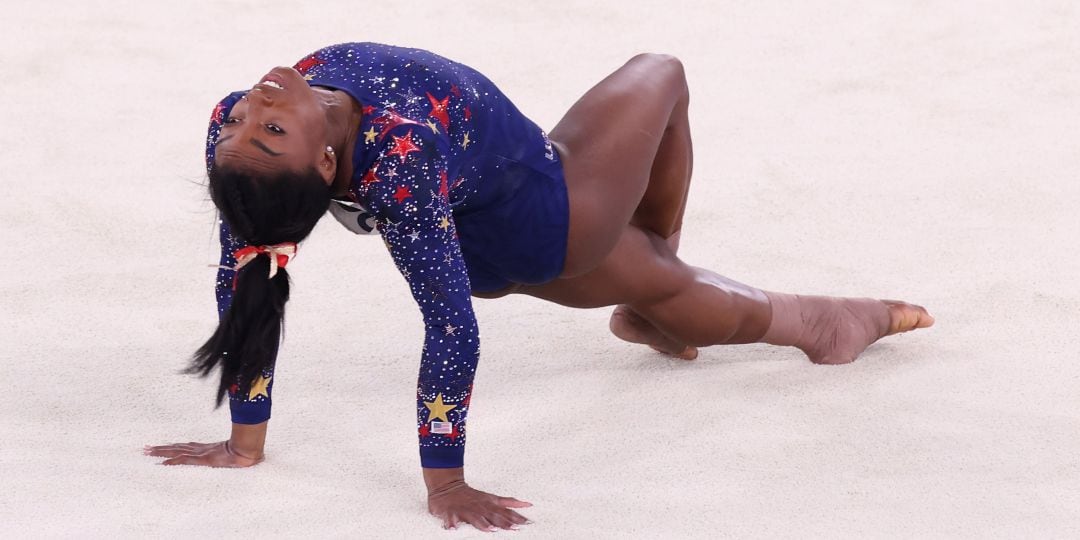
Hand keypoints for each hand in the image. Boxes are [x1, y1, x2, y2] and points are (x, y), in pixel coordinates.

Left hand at [143, 440, 262, 466]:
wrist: (248, 450)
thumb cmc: (245, 453)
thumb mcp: (235, 455)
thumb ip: (232, 455)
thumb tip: (238, 458)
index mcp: (206, 449)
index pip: (185, 447)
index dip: (173, 446)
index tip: (161, 446)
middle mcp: (200, 450)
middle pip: (176, 447)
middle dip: (160, 448)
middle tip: (144, 448)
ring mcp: (200, 454)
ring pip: (176, 451)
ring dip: (161, 452)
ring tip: (146, 452)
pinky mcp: (202, 459)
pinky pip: (183, 460)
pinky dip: (172, 461)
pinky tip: (161, 463)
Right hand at [427, 480, 532, 530]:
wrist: (448, 487)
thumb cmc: (472, 496)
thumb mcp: (492, 498)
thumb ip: (509, 503)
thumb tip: (528, 504)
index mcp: (489, 504)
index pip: (506, 511)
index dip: (516, 517)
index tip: (527, 522)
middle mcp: (479, 507)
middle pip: (493, 516)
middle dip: (504, 522)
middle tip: (513, 529)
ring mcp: (466, 510)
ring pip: (475, 518)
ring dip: (483, 524)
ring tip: (490, 529)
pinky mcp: (451, 513)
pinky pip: (450, 519)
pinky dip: (452, 523)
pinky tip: (453, 528)